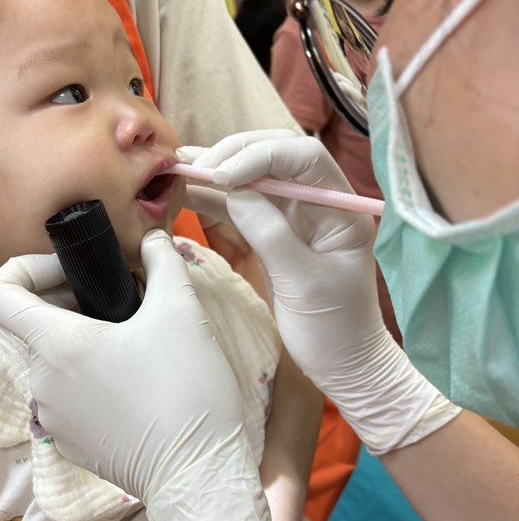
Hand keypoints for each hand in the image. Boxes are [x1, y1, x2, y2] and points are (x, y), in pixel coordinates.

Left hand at [0, 231, 288, 520]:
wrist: (197, 473)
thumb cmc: (186, 387)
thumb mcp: (182, 310)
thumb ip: (162, 262)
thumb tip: (154, 241)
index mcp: (56, 344)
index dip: (26, 269)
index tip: (74, 273)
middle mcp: (41, 382)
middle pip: (38, 328)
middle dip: (77, 307)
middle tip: (128, 307)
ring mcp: (52, 419)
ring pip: (57, 364)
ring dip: (88, 347)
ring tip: (139, 349)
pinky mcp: (70, 446)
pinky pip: (70, 400)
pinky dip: (93, 384)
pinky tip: (137, 389)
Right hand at [179, 133, 459, 453]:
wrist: (343, 365)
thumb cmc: (335, 329)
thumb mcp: (303, 282)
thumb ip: (270, 232)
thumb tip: (234, 191)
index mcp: (340, 208)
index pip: (303, 157)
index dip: (260, 155)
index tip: (222, 176)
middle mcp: (319, 202)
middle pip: (274, 157)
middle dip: (232, 156)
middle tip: (192, 167)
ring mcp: (296, 217)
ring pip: (253, 179)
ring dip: (216, 173)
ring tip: (176, 169)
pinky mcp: (275, 235)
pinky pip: (242, 207)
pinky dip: (214, 199)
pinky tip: (186, 192)